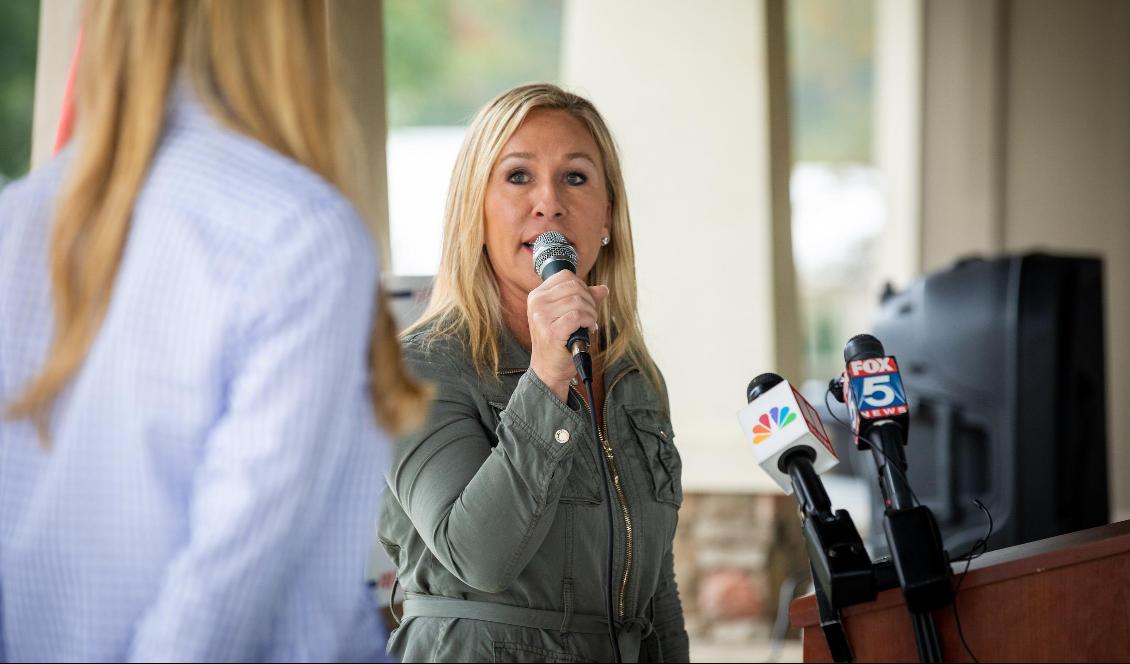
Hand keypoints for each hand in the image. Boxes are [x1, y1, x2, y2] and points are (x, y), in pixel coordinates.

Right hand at [527, 271, 609, 400]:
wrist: (548, 369)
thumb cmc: (558, 342)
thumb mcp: (568, 316)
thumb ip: (584, 300)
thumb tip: (603, 289)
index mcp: (537, 295)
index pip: (565, 276)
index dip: (583, 286)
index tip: (586, 302)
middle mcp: (536, 303)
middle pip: (574, 287)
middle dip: (590, 300)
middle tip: (591, 316)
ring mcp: (541, 317)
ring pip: (577, 301)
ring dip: (591, 312)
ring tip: (590, 324)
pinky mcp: (551, 331)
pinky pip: (578, 316)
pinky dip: (589, 321)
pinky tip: (589, 329)